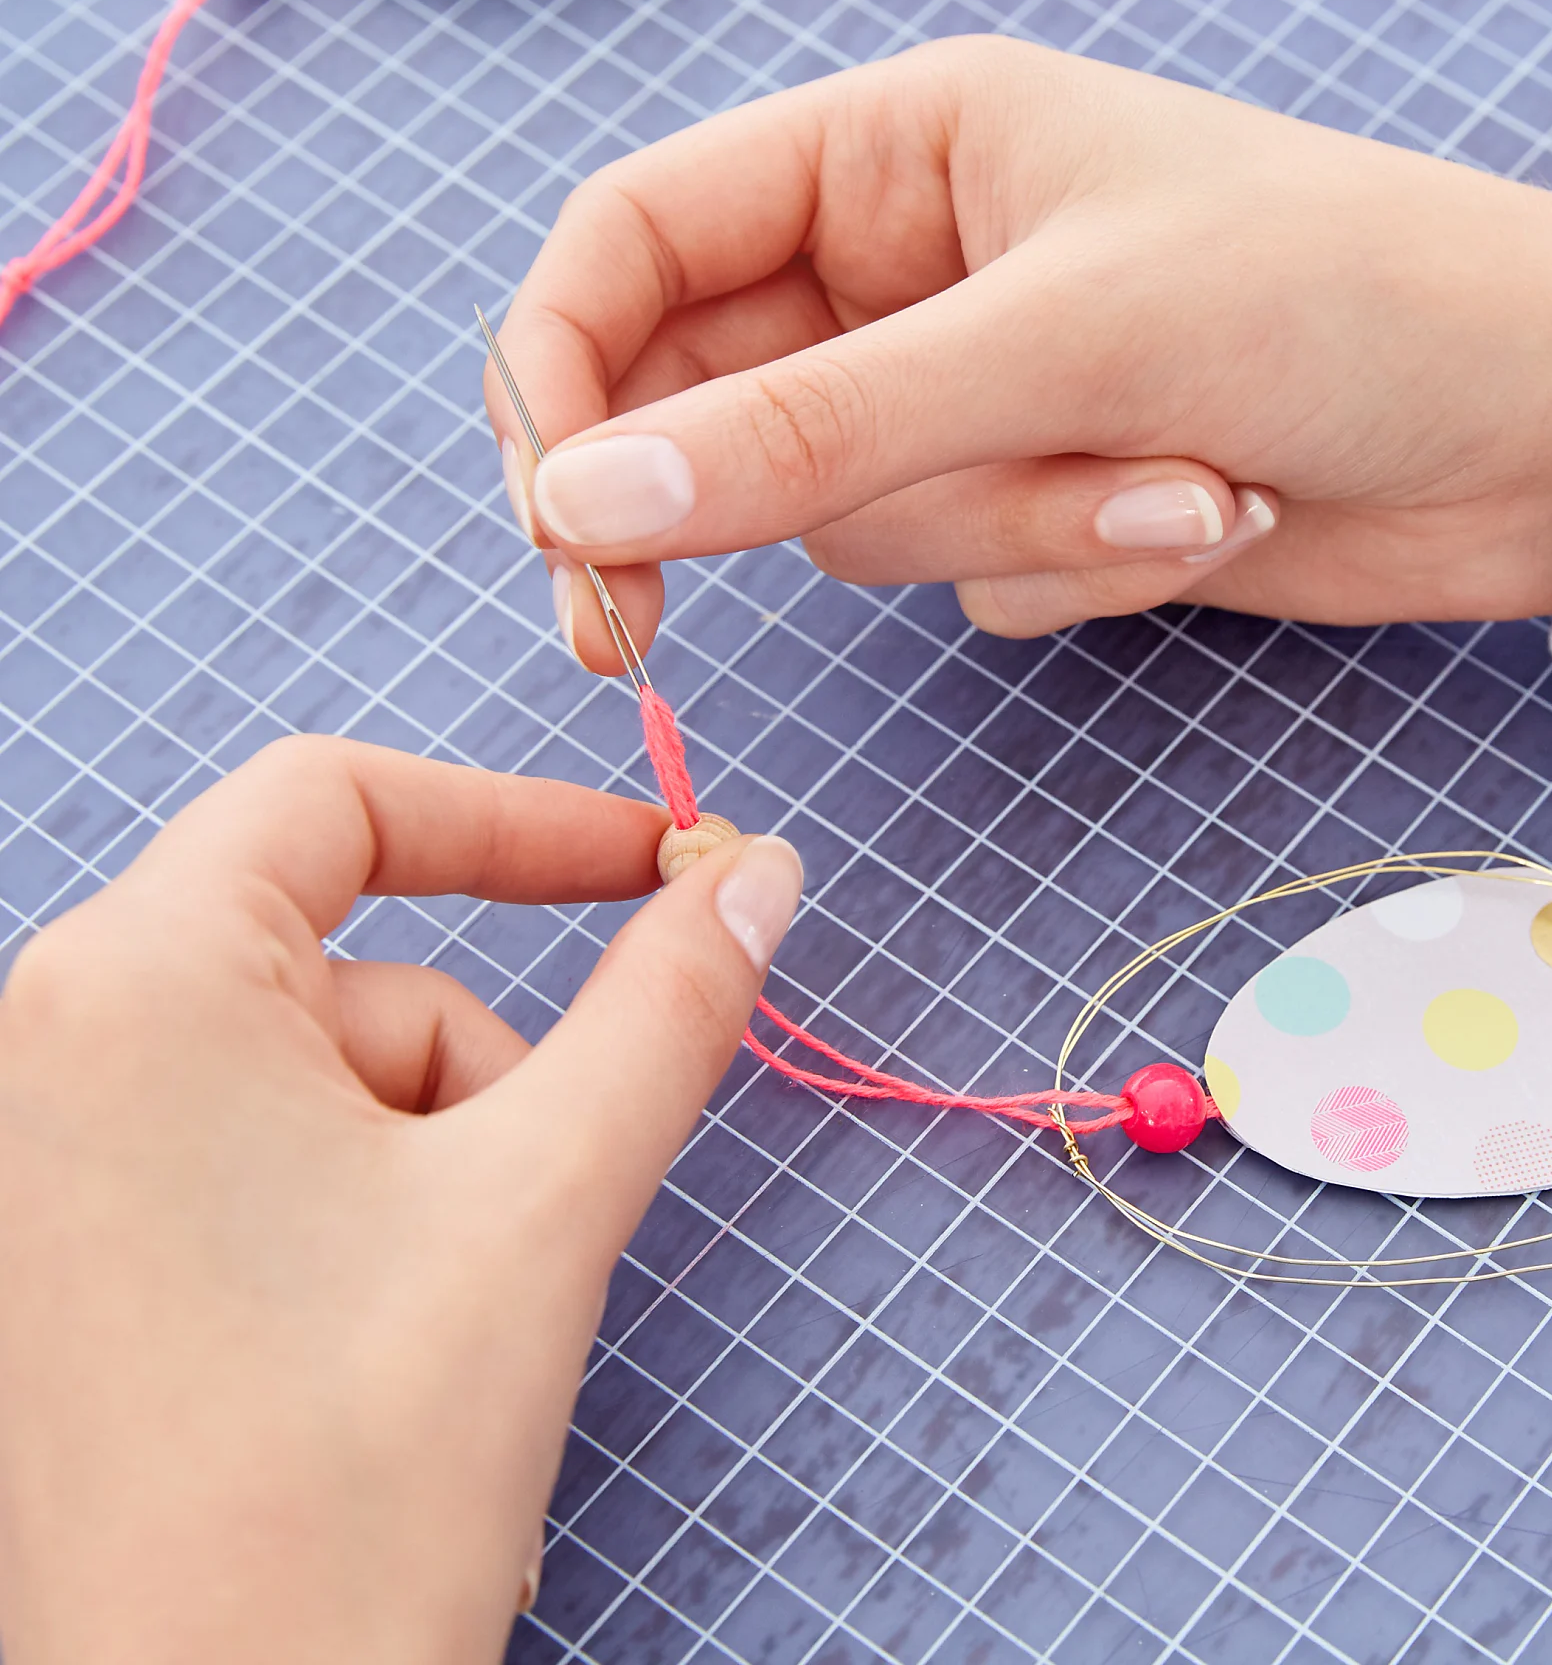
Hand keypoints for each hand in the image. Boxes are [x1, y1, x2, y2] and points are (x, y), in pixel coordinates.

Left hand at [0, 737, 801, 1664]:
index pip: (341, 797)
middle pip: (357, 964)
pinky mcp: (79, 1254)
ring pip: (334, 1076)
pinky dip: (372, 1221)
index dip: (522, 819)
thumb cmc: (352, 1477)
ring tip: (447, 1326)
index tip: (664, 867)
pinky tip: (380, 1363)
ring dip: (441, 1165)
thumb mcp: (545, 1202)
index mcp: (136, 982)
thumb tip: (756, 875)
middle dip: (482, 1071)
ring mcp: (54, 1159)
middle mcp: (57, 1044)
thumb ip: (667, 1008)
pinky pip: (274, 1158)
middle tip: (534, 1210)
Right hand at [486, 35, 1551, 652]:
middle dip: (758, 501)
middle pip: (715, 407)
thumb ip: (810, 428)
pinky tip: (1205, 509)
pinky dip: (1068, 564)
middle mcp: (905, 267)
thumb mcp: (1058, 336)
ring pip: (848, 517)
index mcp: (894, 147)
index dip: (560, 371)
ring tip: (1176, 478)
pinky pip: (961, 574)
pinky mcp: (1034, 502)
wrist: (1542, 427)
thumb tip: (573, 504)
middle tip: (638, 638)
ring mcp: (968, 396)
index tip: (547, 521)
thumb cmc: (1335, 296)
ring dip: (1001, 526)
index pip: (636, 240)